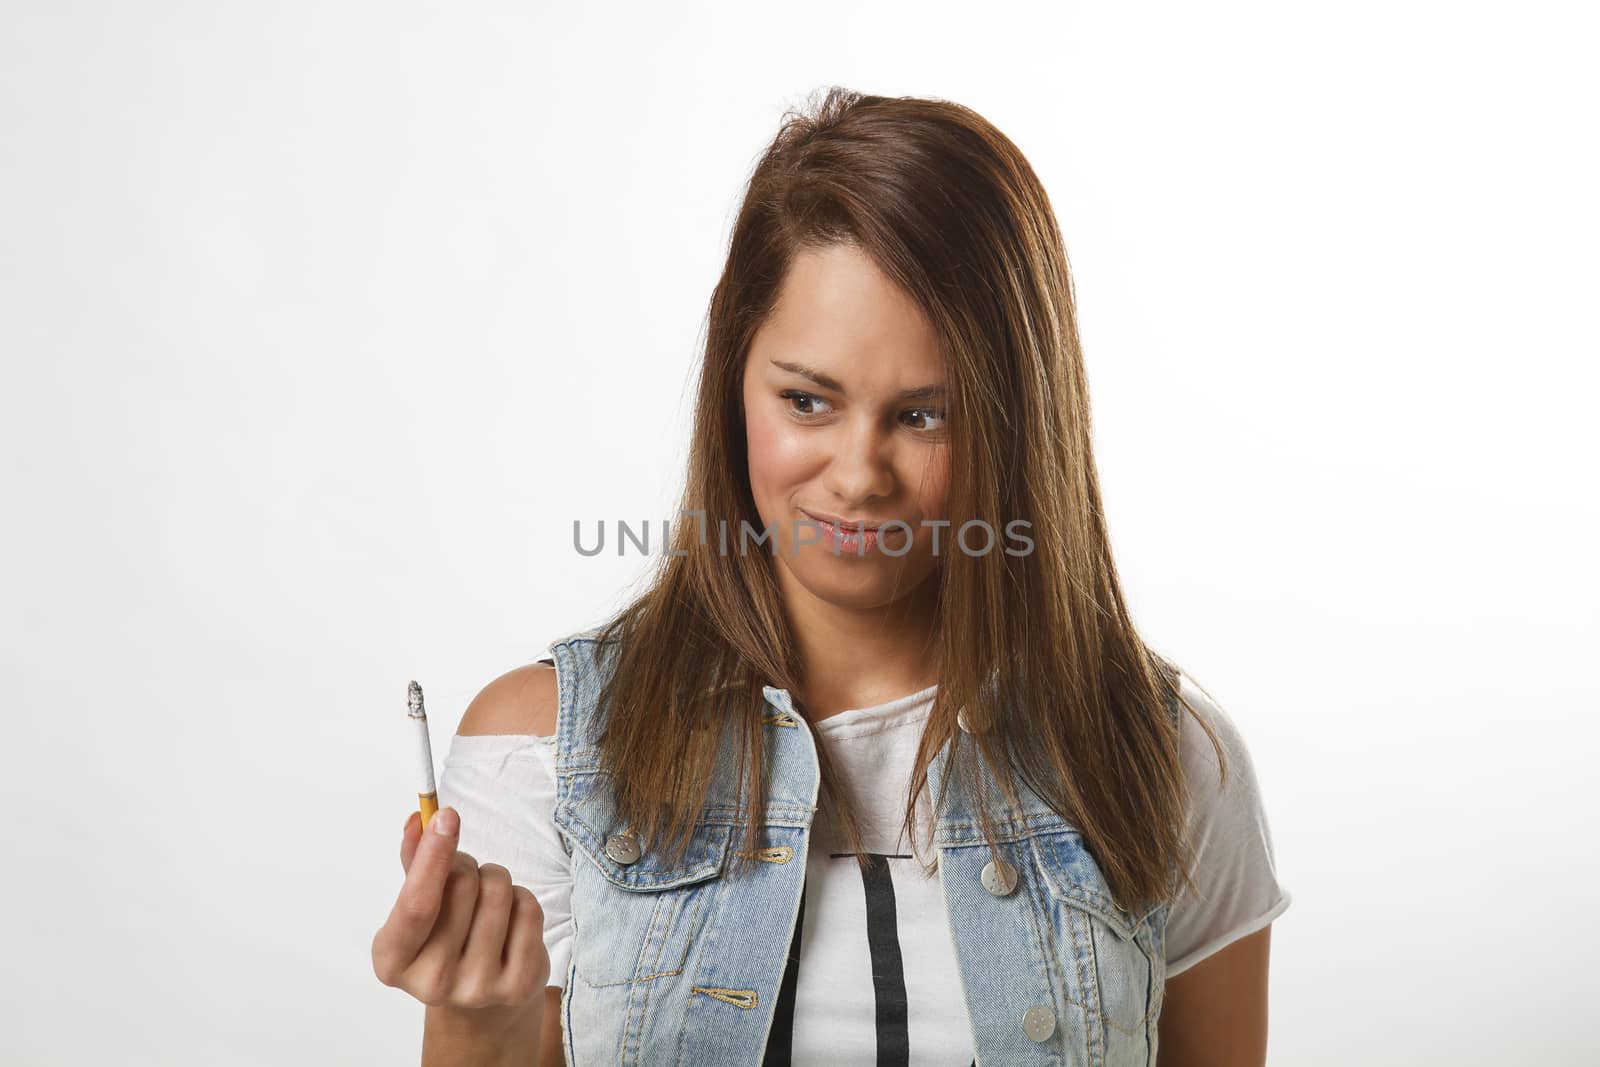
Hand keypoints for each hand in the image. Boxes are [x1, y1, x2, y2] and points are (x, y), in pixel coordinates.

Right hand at [371, 807, 550, 1014]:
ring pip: (499, 892)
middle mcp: (431, 983)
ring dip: (497, 879)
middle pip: (463, 886)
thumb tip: (417, 820)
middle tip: (466, 878)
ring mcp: (477, 989)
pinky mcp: (518, 985)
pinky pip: (529, 909)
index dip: (432, 856)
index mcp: (393, 961)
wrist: (482, 998)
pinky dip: (522, 899)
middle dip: (468, 866)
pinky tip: (509, 920)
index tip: (446, 816)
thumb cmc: (444, 936)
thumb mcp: (420, 905)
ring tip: (488, 900)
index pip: (416, 903)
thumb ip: (414, 861)